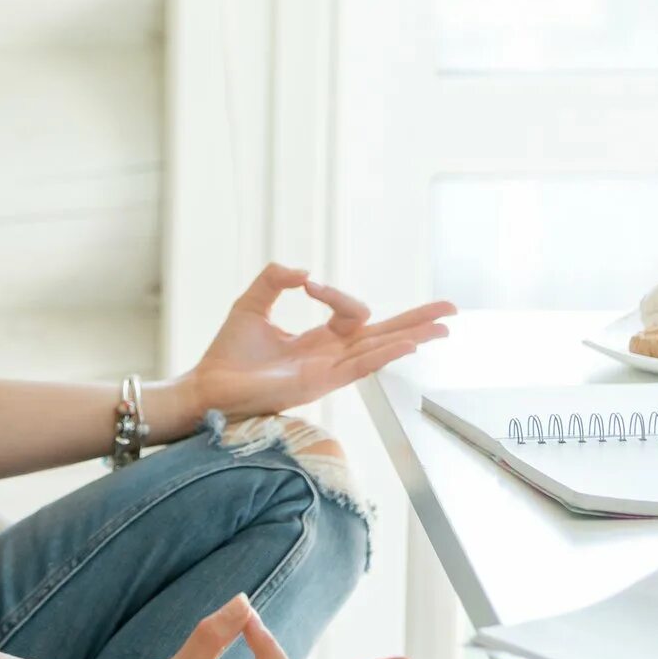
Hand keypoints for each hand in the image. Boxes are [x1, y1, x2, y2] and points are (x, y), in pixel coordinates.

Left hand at [189, 262, 455, 423]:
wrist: (206, 386)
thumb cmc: (228, 353)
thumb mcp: (253, 303)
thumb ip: (276, 279)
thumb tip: (305, 271)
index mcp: (319, 341)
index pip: (351, 313)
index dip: (336, 293)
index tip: (307, 284)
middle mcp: (330, 358)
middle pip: (384, 335)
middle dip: (417, 322)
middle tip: (451, 310)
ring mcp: (327, 373)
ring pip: (379, 351)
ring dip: (411, 336)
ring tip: (442, 327)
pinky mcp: (317, 385)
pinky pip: (358, 368)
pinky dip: (384, 354)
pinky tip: (407, 345)